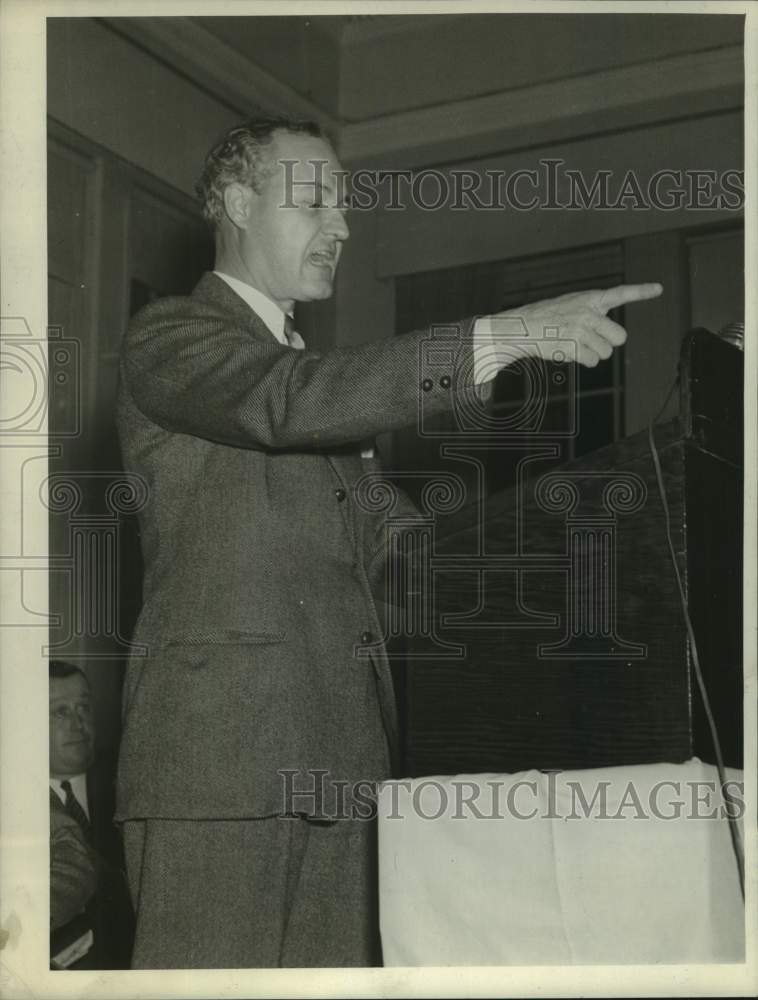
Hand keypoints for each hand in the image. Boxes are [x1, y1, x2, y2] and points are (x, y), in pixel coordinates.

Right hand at [492, 283, 662, 367]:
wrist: (523, 327)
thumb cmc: (548, 317)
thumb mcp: (572, 304)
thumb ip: (594, 312)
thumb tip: (612, 334)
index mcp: (590, 299)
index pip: (620, 293)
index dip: (641, 291)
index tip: (658, 289)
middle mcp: (588, 313)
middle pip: (620, 337)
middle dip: (610, 342)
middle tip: (594, 339)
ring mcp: (580, 330)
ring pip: (605, 353)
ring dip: (593, 353)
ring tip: (575, 344)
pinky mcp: (572, 346)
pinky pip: (592, 361)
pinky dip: (583, 361)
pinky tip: (569, 351)